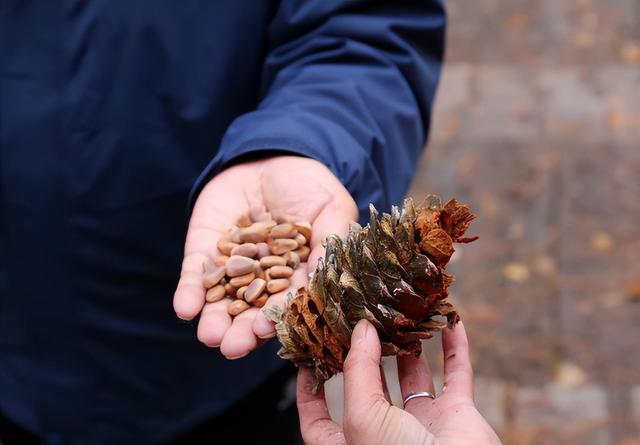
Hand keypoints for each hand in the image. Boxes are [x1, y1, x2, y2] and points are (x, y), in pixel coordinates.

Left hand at [173, 155, 357, 358]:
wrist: (272, 154)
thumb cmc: (310, 185)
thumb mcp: (331, 210)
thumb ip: (328, 244)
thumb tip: (325, 280)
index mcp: (296, 277)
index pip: (286, 304)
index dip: (278, 319)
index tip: (270, 332)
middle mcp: (262, 279)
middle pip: (251, 312)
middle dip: (241, 331)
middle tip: (233, 347)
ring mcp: (232, 266)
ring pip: (221, 301)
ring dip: (214, 320)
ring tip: (210, 336)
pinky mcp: (204, 250)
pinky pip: (194, 275)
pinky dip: (189, 292)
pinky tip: (185, 308)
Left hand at [297, 320, 501, 444]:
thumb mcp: (363, 416)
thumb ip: (359, 370)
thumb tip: (361, 330)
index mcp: (353, 443)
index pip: (319, 419)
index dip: (310, 391)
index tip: (308, 359)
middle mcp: (386, 434)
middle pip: (370, 386)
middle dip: (367, 353)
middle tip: (362, 320)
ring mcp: (423, 424)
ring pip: (414, 376)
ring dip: (411, 346)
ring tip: (402, 316)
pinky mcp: (458, 417)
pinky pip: (458, 375)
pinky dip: (456, 349)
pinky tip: (451, 323)